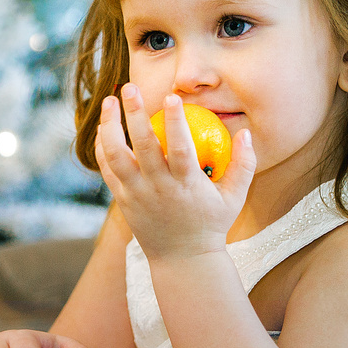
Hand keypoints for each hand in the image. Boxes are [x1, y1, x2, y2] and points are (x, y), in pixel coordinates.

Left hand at [94, 84, 256, 261]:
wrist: (182, 260)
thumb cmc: (211, 225)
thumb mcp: (234, 198)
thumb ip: (244, 164)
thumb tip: (245, 132)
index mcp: (186, 187)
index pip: (180, 149)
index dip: (176, 122)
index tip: (172, 96)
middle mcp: (158, 189)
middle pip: (142, 147)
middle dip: (134, 114)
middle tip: (130, 86)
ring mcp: (136, 195)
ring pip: (116, 157)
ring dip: (109, 127)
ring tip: (109, 101)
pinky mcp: (122, 200)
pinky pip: (108, 169)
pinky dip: (103, 147)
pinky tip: (104, 127)